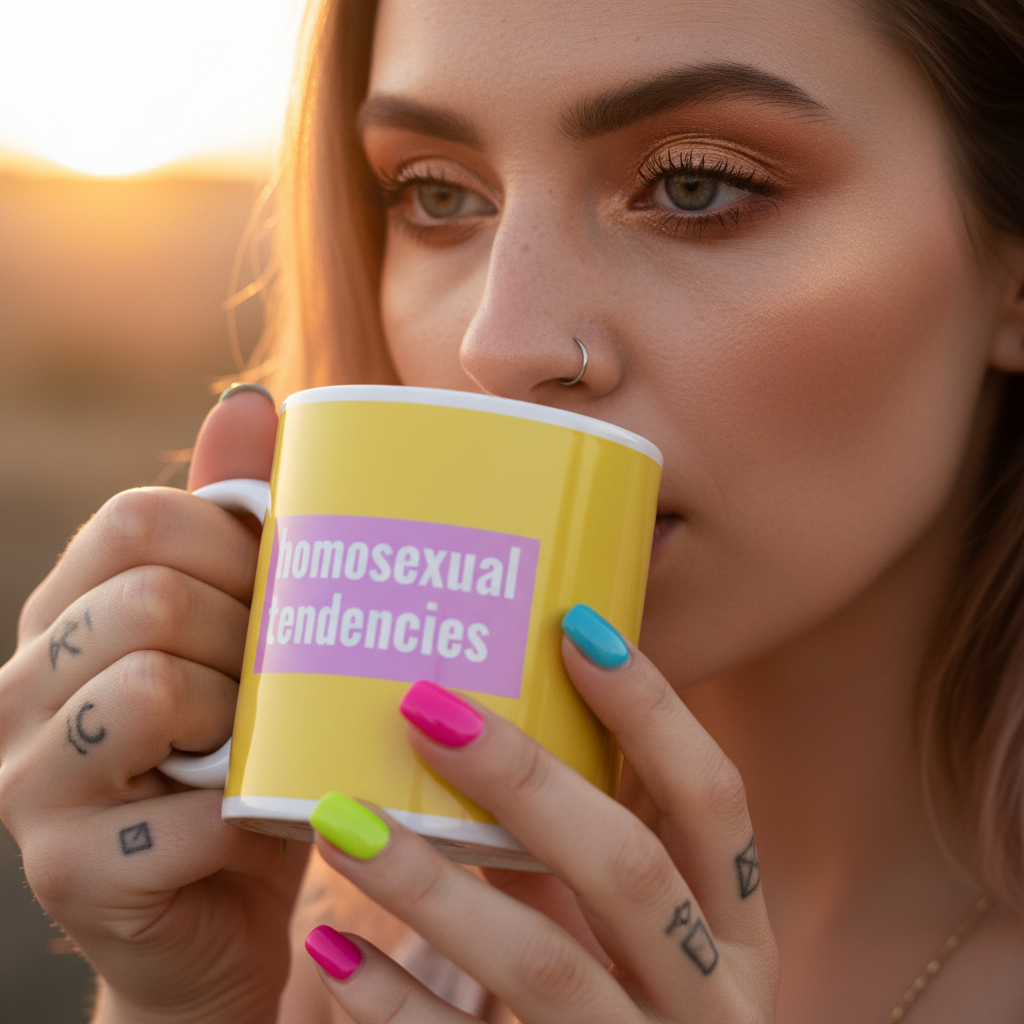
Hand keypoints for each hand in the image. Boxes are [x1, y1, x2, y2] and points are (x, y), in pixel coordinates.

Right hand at [0, 388, 306, 1023]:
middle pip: (149, 597)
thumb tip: (247, 403)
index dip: (237, 546)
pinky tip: (270, 817)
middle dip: (248, 635)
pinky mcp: (70, 871)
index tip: (283, 593)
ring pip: (152, 687)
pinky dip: (255, 809)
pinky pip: (186, 807)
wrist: (219, 916)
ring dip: (243, 718)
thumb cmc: (243, 759)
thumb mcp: (241, 637)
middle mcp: (24, 687)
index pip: (140, 520)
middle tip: (283, 682)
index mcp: (70, 614)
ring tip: (263, 747)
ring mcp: (32, 782)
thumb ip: (235, 523)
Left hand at [305, 607, 778, 1022]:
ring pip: (541, 962)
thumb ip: (583, 865)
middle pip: (627, 869)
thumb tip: (489, 742)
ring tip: (341, 819)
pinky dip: (396, 1003)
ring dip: (432, 884)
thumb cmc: (637, 1018)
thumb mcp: (641, 945)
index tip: (575, 627)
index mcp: (742, 934)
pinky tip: (332, 946)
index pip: (714, 800)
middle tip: (425, 707)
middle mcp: (711, 997)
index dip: (653, 711)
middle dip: (525, 780)